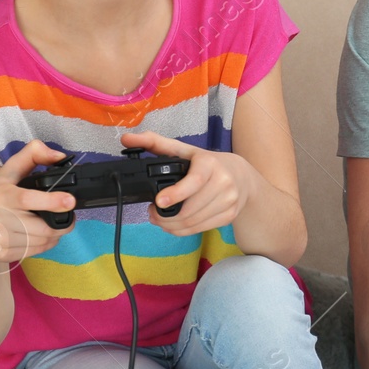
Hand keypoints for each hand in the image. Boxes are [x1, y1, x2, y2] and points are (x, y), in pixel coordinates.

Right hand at [0, 139, 76, 263]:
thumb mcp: (8, 171)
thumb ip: (33, 154)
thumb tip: (59, 156)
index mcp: (1, 195)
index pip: (27, 199)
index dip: (52, 201)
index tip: (70, 201)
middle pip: (44, 227)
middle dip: (64, 223)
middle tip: (67, 216)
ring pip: (43, 241)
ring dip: (55, 234)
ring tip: (51, 224)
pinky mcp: (1, 254)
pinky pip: (36, 251)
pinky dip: (45, 244)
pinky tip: (39, 235)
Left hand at [119, 131, 257, 236]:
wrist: (243, 176)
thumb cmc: (208, 163)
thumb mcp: (184, 150)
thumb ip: (155, 143)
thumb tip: (126, 139)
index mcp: (210, 164)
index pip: (195, 181)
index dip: (176, 193)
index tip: (159, 201)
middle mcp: (223, 182)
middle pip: (190, 209)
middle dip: (165, 216)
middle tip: (152, 213)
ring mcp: (229, 201)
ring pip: (193, 222)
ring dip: (171, 225)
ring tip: (161, 219)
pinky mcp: (230, 216)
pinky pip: (200, 229)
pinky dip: (183, 230)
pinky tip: (175, 224)